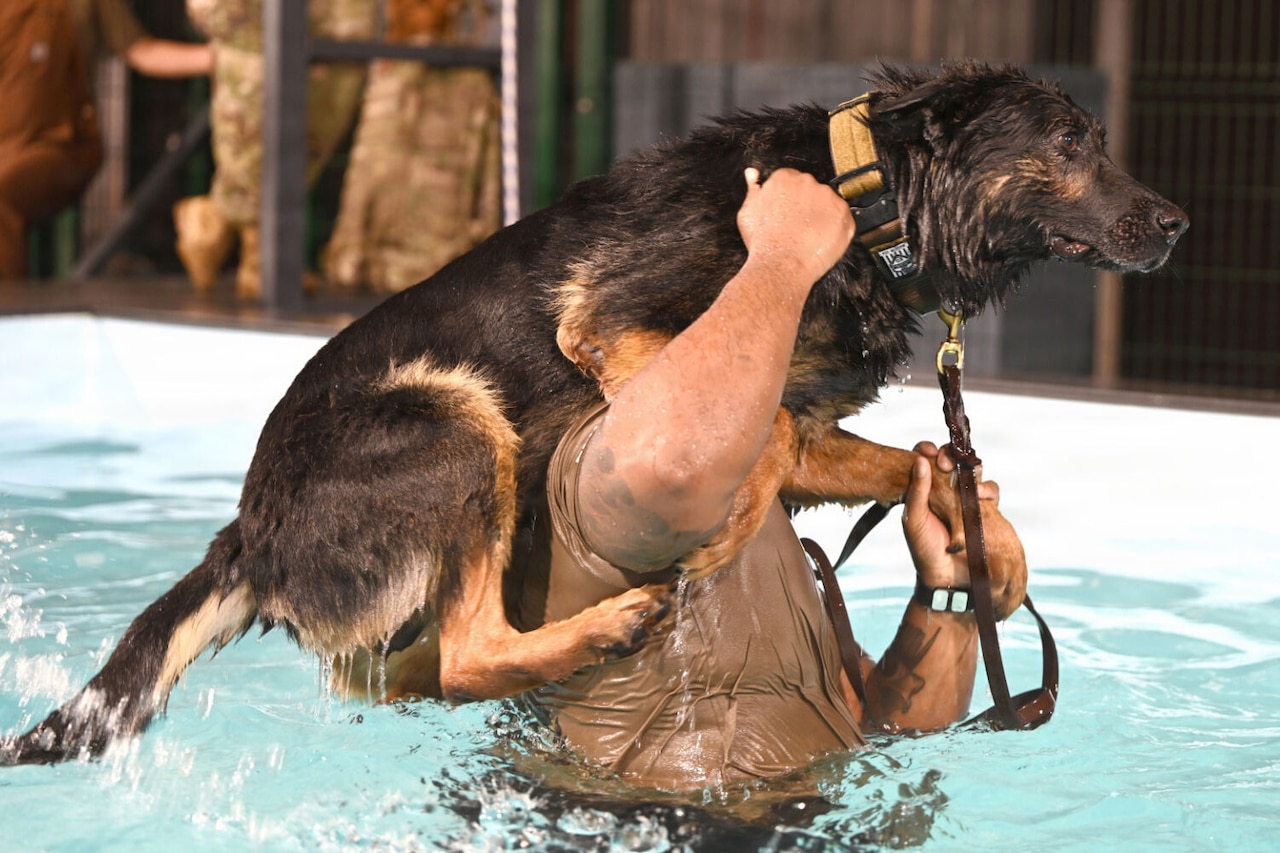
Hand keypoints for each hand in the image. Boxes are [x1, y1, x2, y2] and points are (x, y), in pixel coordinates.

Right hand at [737, 167, 854, 287]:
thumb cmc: (763, 243)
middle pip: (810, 190)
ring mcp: (826, 196)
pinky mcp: (842, 212)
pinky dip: (835, 228)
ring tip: (808, 236)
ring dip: (822, 216)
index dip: (790, 200)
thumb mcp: (748, 214)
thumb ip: (753, 190)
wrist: (781, 266)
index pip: (792, 180)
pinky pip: (843, 217)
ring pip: (827, 203)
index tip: (788, 212)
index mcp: (783, 178)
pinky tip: (820, 239)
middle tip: (797, 227)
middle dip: (806, 206)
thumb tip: (753, 175)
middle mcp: (806, 182)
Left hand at [902, 442, 1000, 588]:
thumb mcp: (914, 519)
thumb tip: (920, 460)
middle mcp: (946, 490)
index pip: (925, 460)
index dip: (927, 451)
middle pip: (953, 460)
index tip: (926, 450)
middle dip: (950, 454)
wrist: (947, 578)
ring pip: (973, 471)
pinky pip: (990, 491)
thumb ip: (916, 491)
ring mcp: (967, 499)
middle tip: (944, 461)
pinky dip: (987, 488)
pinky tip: (980, 495)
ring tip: (964, 477)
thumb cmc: (924, 549)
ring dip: (970, 468)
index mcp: (925, 490)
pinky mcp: (985, 510)